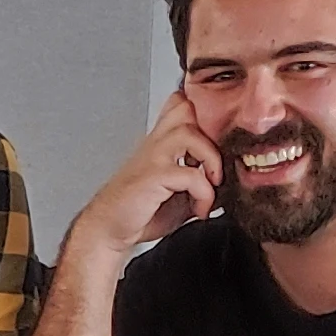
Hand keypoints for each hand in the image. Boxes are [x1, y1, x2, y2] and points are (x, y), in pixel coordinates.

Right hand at [70, 91, 217, 251]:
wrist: (109, 230)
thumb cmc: (137, 212)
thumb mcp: (176, 193)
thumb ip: (199, 182)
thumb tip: (227, 185)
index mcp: (158, 144)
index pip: (179, 106)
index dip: (200, 113)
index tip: (216, 144)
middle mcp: (154, 144)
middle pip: (184, 107)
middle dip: (209, 133)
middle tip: (215, 164)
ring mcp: (152, 157)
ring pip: (190, 132)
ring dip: (211, 159)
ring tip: (212, 183)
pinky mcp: (153, 176)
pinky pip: (192, 174)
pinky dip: (204, 194)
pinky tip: (199, 209)